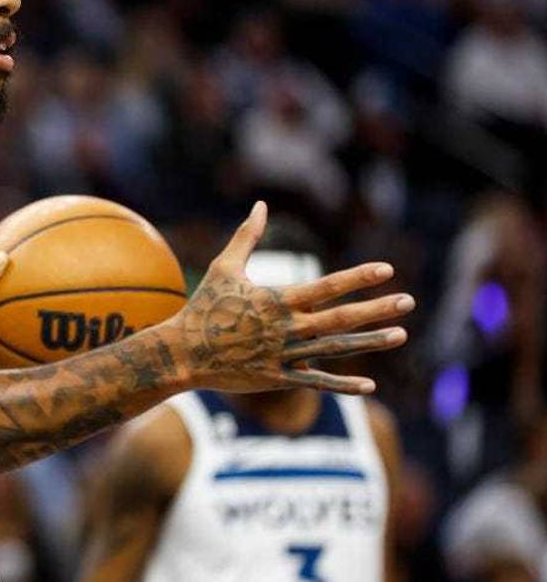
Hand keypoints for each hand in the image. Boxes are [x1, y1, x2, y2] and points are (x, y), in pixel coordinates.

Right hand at [176, 202, 412, 394]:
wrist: (183, 352)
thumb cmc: (203, 307)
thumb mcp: (224, 267)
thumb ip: (247, 236)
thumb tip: (261, 205)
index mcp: (276, 300)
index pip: (326, 286)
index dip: (358, 277)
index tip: (386, 269)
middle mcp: (286, 328)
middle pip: (340, 318)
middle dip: (377, 309)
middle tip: (408, 301)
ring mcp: (284, 355)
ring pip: (336, 349)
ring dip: (370, 342)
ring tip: (401, 334)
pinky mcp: (278, 378)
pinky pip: (316, 383)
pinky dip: (343, 385)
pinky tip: (370, 386)